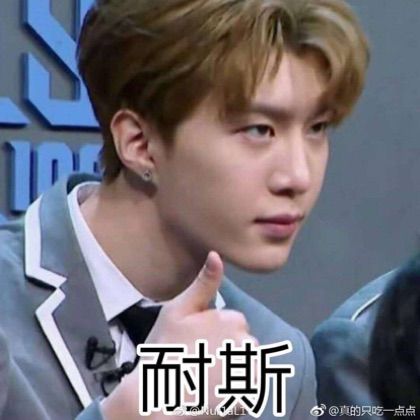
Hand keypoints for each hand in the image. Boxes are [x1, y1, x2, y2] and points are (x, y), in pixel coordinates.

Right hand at [101, 251, 256, 418]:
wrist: (158, 397)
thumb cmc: (166, 350)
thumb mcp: (178, 310)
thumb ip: (203, 283)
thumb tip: (216, 254)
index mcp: (233, 320)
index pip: (232, 323)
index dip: (213, 333)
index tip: (195, 343)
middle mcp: (248, 343)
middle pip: (241, 342)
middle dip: (225, 349)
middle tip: (197, 360)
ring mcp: (251, 372)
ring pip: (245, 363)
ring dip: (232, 369)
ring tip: (205, 378)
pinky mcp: (250, 396)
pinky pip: (248, 387)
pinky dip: (236, 389)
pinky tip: (214, 392)